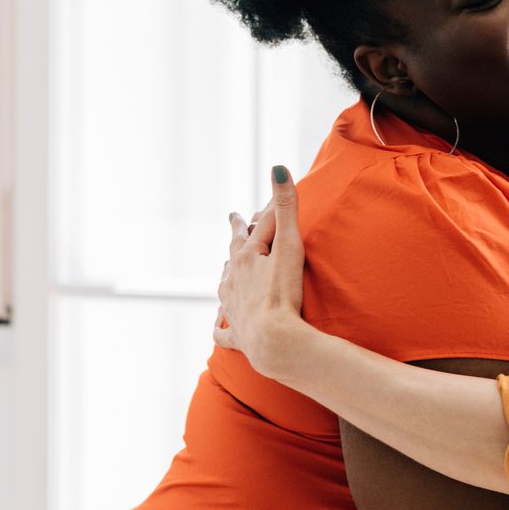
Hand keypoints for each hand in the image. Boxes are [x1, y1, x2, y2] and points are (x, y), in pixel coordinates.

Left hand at [214, 166, 306, 376]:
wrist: (275, 341)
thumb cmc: (283, 294)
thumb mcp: (289, 246)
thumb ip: (286, 208)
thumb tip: (278, 168)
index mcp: (245, 258)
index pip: (256, 228)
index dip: (264, 213)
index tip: (264, 203)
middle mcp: (232, 281)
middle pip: (234, 253)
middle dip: (236, 235)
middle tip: (234, 220)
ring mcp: (232, 309)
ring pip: (225, 287)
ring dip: (227, 275)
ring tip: (227, 269)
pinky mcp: (238, 336)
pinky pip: (224, 331)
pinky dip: (221, 327)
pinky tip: (218, 326)